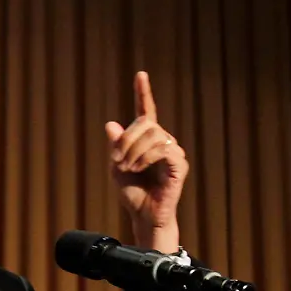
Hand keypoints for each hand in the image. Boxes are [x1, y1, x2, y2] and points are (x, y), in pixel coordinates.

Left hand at [105, 71, 187, 252]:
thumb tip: (111, 124)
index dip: (143, 93)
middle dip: (126, 140)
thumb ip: (115, 147)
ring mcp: (173, 151)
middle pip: (145, 123)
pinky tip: (138, 168)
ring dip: (134, 150)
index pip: (146, 111)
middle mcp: (163, 141)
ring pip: (153, 134)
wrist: (144, 215)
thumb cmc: (133, 193)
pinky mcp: (179, 164)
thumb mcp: (117, 168)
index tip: (140, 75)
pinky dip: (146, 157)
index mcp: (147, 140)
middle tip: (117, 160)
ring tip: (127, 167)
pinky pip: (163, 148)